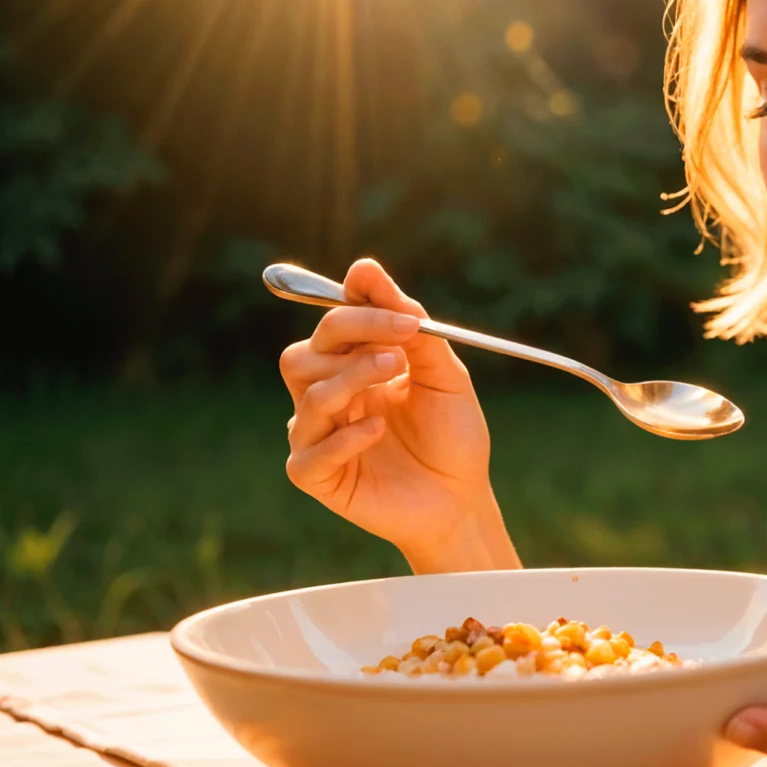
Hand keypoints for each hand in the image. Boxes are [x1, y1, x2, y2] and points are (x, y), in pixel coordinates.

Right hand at [278, 258, 519, 573]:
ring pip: (307, 395)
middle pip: (303, 354)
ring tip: (394, 374)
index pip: (333, 326)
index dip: (358, 310)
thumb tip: (364, 268)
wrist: (463, 498)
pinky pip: (309, 453)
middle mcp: (328, 397)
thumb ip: (410, 326)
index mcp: (352, 367)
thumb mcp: (442, 374)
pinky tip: (377, 430)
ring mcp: (319, 437)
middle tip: (399, 348)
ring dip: (351, 378)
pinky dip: (343, 438)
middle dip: (348, 339)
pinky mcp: (319, 478)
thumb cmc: (452, 435)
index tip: (402, 313)